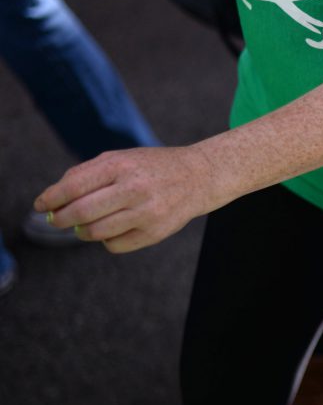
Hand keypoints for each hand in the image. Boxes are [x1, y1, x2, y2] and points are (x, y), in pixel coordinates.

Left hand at [34, 145, 221, 253]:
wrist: (198, 176)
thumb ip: (85, 174)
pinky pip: (115, 246)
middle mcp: (135, 188)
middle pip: (81, 213)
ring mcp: (147, 212)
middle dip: (61, 219)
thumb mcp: (120, 158)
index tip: (41, 206)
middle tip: (57, 220)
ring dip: (82, 232)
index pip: (74, 186)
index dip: (51, 199)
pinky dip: (106, 241)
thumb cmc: (150, 167)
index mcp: (122, 165)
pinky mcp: (157, 232)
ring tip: (84, 226)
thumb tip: (53, 201)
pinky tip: (113, 229)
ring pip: (96, 233)